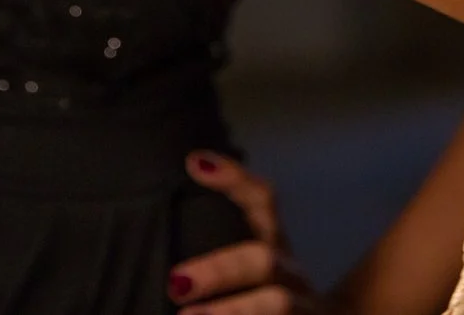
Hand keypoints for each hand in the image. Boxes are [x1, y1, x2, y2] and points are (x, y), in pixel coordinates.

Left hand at [167, 151, 334, 314]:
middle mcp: (290, 273)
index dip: (235, 178)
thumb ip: (216, 244)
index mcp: (275, 245)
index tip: (195, 163)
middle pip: (263, 259)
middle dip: (219, 269)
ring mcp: (303, 306)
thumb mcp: (249, 267)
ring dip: (234, 311)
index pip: (262, 200)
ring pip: (278, 304)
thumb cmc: (264, 294)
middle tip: (176, 282)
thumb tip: (160, 232)